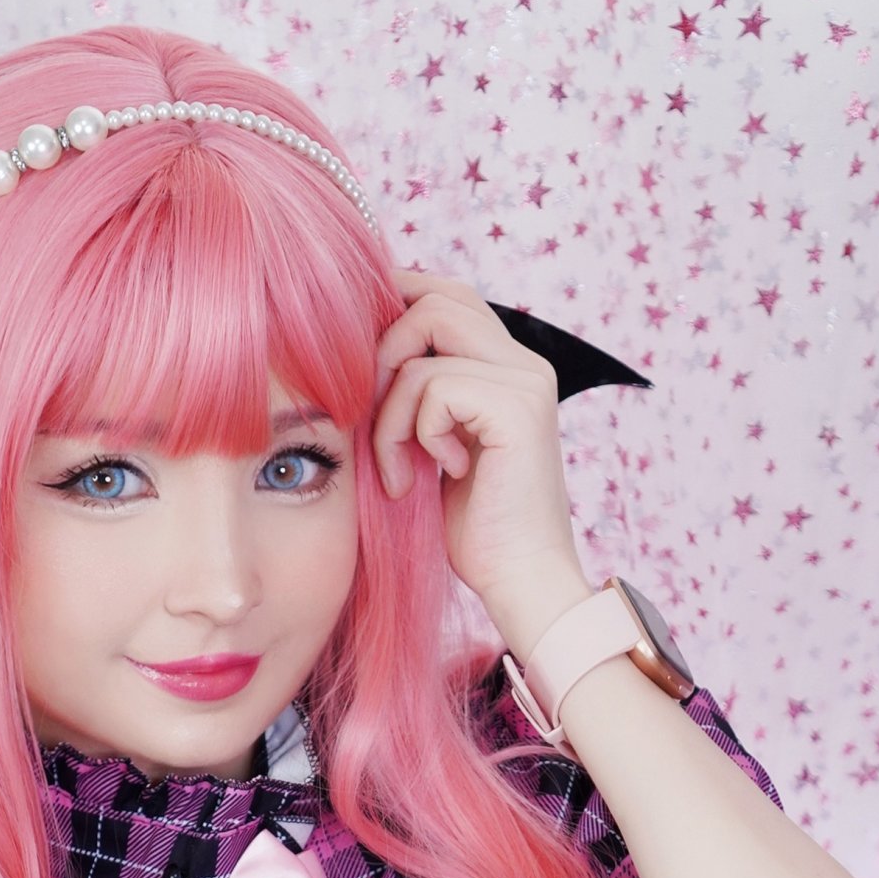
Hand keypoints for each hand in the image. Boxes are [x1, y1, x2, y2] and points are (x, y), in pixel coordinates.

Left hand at [372, 269, 593, 657]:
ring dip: (391, 409)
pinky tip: (437, 473)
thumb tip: (355, 353)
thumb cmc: (475, 530)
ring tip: (399, 465)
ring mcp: (525, 381)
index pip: (446, 295)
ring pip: (423, 342)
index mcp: (507, 368)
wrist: (519, 582)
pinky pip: (433, 387)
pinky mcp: (517, 407)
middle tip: (372, 418)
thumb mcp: (432, 448)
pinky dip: (414, 432)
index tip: (353, 353)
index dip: (396, 306)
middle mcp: (524, 363)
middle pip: (435, 298)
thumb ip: (415, 397)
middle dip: (383, 352)